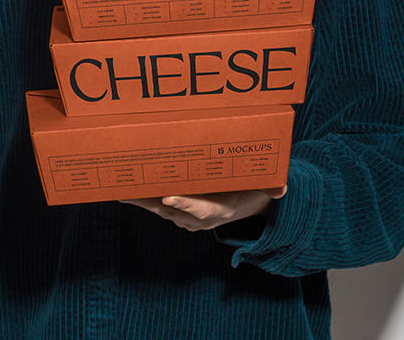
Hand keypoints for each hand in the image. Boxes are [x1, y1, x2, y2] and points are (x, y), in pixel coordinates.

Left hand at [119, 186, 286, 231]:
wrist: (250, 203)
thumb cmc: (255, 189)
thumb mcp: (268, 189)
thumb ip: (274, 189)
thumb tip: (283, 189)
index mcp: (221, 210)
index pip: (203, 209)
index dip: (186, 204)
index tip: (170, 197)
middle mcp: (201, 217)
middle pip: (172, 209)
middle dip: (148, 201)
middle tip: (128, 192)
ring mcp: (189, 215)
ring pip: (161, 207)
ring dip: (140, 199)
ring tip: (119, 186)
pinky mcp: (180, 210)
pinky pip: (158, 203)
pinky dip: (142, 196)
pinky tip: (125, 188)